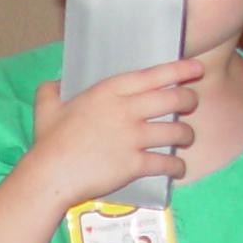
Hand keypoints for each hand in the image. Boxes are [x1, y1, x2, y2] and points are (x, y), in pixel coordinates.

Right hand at [25, 59, 200, 209]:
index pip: (152, 75)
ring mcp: (132, 138)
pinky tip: (178, 169)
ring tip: (186, 137)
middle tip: (191, 104)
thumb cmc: (48, 141)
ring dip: (186, 134)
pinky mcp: (134, 164)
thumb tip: (53, 83)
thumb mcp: (46, 107)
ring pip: (175, 131)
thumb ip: (51, 90)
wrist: (50, 175)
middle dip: (189, 100)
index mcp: (108, 91)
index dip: (179, 70)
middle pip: (173, 99)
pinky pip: (166, 163)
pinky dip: (176, 166)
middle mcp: (125, 110)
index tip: (196, 68)